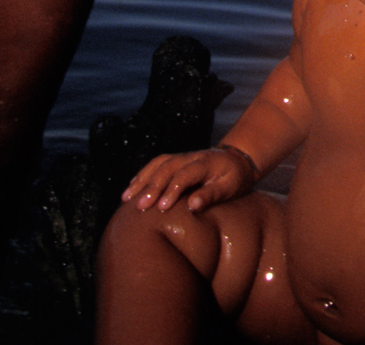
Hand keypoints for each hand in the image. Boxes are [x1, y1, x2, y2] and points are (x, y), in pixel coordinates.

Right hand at [121, 145, 257, 213]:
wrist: (238, 159)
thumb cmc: (235, 178)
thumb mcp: (230, 187)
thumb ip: (211, 195)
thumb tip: (192, 206)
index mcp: (205, 163)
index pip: (184, 175)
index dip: (172, 190)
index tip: (162, 208)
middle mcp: (191, 157)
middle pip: (167, 168)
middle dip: (152, 187)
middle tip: (140, 207)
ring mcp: (182, 157)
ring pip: (157, 164)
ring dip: (141, 180)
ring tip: (126, 198)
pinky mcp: (176, 160)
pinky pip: (156, 164)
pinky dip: (142, 175)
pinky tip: (131, 188)